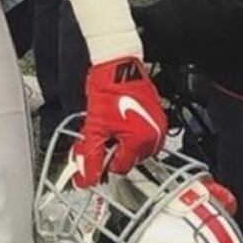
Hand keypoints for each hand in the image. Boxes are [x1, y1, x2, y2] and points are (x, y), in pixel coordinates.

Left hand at [72, 57, 168, 188]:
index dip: (104, 162)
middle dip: (113, 151)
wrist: (118, 65)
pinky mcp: (158, 118)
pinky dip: (130, 134)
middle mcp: (154, 136)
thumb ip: (90, 155)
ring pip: (136, 149)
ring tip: (111, 126)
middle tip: (101, 135)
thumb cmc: (108, 89)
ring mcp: (158, 127)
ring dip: (121, 143)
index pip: (120, 168)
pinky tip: (120, 121)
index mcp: (141, 140)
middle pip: (130, 159)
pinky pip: (144, 136)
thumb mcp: (94, 126)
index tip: (94, 154)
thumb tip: (84, 177)